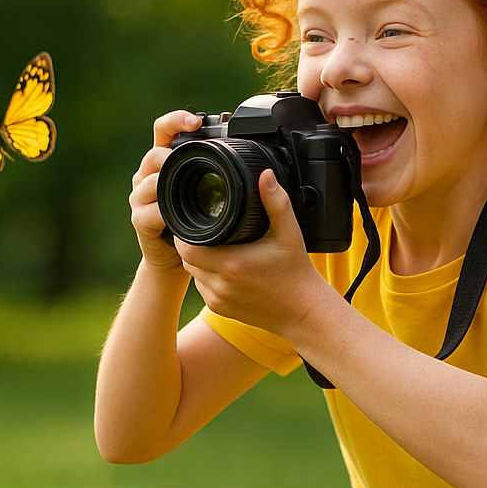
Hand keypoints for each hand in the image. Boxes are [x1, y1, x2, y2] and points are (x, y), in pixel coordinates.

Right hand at [129, 110, 200, 272]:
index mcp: (164, 163)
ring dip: (167, 181)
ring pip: (150, 181)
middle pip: (154, 154)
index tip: (196, 121)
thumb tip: (258, 164)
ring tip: (186, 181)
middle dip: (171, 154)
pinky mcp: (140, 221)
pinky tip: (176, 213)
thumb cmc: (192, 222)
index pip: (163, 130)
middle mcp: (148, 176)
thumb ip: (216, 175)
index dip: (175, 121)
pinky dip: (164, 212)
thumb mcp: (205, 194)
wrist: (175, 259)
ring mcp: (141, 198)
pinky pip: (150, 212)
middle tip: (192, 157)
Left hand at [178, 169, 326, 338]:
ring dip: (198, 260)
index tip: (195, 221)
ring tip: (213, 246)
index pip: (187, 247)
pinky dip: (207, 276)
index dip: (184, 233)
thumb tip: (265, 176)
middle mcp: (220, 285)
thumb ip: (276, 202)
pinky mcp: (220, 309)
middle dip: (191, 244)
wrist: (303, 312)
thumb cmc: (296, 273)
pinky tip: (222, 267)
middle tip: (204, 230)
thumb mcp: (289, 233)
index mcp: (232, 264)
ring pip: (193, 274)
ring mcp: (218, 300)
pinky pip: (202, 288)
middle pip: (186, 259)